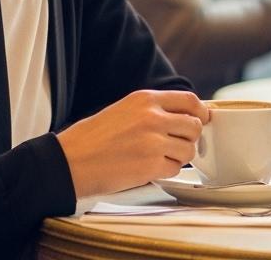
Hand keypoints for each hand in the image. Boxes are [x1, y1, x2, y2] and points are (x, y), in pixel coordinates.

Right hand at [56, 90, 209, 198]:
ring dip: (178, 157)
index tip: (202, 120)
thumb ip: (153, 110)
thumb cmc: (91, 139)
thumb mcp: (124, 110)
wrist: (68, 162)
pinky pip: (175, 169)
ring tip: (156, 158)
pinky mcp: (151, 166)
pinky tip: (148, 168)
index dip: (201, 112)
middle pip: (194, 126)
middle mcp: (152, 117)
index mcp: (145, 99)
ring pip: (189, 150)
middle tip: (176, 144)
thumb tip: (185, 117)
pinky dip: (166, 171)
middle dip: (189, 138)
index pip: (190, 100)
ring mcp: (153, 142)